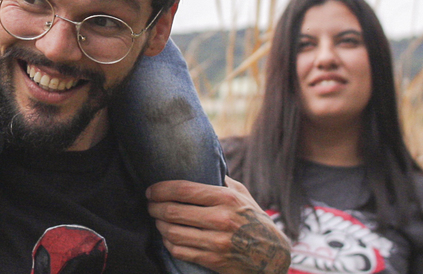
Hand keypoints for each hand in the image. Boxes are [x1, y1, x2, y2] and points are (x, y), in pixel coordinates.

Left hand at [146, 178, 290, 273]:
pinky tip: (167, 237)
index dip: (160, 189)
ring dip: (159, 225)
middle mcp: (221, 219)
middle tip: (149, 205)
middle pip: (173, 211)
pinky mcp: (214, 260)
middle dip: (154, 207)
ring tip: (157, 219)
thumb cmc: (254, 219)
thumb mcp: (242, 194)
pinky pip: (180, 251)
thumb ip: (220, 180)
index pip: (183, 190)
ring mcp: (217, 242)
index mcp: (226, 198)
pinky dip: (168, 243)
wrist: (273, 255)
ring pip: (173, 232)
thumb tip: (198, 162)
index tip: (150, 190)